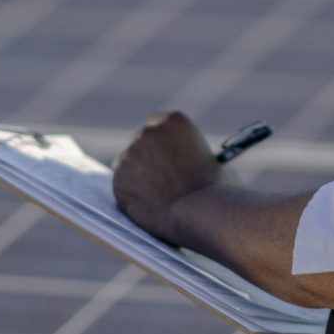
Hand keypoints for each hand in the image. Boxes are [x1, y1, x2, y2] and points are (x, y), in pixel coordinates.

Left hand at [111, 111, 221, 242]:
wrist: (199, 213)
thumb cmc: (215, 190)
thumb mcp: (211, 160)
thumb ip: (192, 153)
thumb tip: (187, 161)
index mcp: (174, 121)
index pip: (158, 123)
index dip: (161, 142)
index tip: (163, 154)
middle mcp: (148, 132)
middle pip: (140, 140)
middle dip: (147, 156)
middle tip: (157, 176)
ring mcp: (130, 154)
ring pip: (127, 163)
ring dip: (136, 174)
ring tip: (155, 195)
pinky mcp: (118, 178)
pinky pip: (121, 184)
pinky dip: (129, 193)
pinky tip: (146, 205)